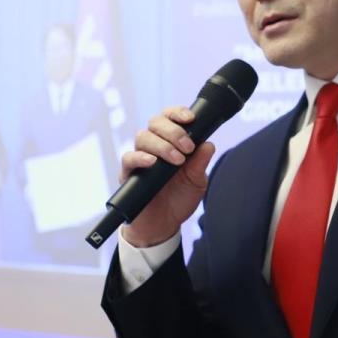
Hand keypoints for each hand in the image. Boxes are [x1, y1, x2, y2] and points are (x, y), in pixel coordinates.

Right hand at [120, 106, 214, 247]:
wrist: (164, 225)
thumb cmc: (180, 199)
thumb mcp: (197, 182)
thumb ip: (201, 163)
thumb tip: (208, 144)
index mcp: (171, 142)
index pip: (170, 118)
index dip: (178, 113)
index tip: (190, 118)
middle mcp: (154, 146)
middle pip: (155, 122)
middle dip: (173, 131)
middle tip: (187, 147)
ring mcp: (140, 158)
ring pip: (143, 136)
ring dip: (162, 145)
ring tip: (177, 161)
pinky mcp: (128, 173)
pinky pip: (128, 158)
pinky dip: (140, 157)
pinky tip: (153, 163)